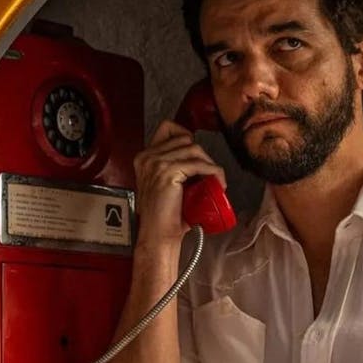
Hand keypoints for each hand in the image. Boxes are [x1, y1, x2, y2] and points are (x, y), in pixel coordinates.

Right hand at [134, 120, 224, 250]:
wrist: (159, 235)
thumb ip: (175, 166)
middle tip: (209, 173)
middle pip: (185, 138)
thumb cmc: (166, 215)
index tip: (198, 154)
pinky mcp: (168, 172)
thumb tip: (200, 159)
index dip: (187, 136)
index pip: (168, 127)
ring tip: (215, 180)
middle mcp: (147, 157)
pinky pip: (199, 164)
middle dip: (202, 155)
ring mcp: (156, 163)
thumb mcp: (166, 183)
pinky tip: (218, 184)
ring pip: (194, 149)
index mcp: (144, 157)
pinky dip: (214, 172)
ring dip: (210, 164)